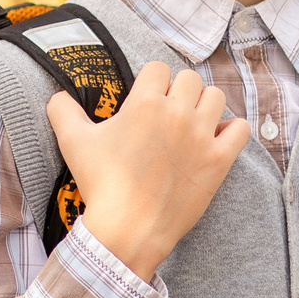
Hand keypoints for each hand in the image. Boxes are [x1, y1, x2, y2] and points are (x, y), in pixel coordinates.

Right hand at [45, 60, 247, 281]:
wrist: (128, 229)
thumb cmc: (101, 185)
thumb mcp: (72, 142)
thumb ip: (63, 110)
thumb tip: (58, 95)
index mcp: (145, 103)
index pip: (158, 68)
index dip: (151, 83)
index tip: (146, 102)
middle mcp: (177, 114)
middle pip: (190, 79)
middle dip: (178, 92)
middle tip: (167, 115)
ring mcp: (202, 136)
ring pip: (216, 97)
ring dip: (204, 105)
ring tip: (191, 124)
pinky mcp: (219, 160)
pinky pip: (240, 128)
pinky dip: (231, 130)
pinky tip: (215, 139)